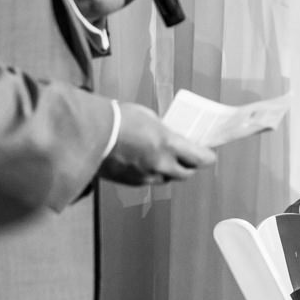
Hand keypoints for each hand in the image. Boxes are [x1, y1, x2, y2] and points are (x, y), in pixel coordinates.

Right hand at [99, 102, 215, 185]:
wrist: (90, 134)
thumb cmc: (118, 119)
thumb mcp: (149, 117)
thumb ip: (164, 131)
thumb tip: (171, 137)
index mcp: (168, 145)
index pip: (200, 158)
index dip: (207, 157)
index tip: (209, 154)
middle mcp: (161, 165)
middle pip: (186, 173)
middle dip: (189, 165)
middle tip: (188, 156)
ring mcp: (146, 176)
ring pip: (166, 178)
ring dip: (169, 170)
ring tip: (162, 158)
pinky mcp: (131, 183)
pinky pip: (149, 180)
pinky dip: (150, 173)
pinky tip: (143, 161)